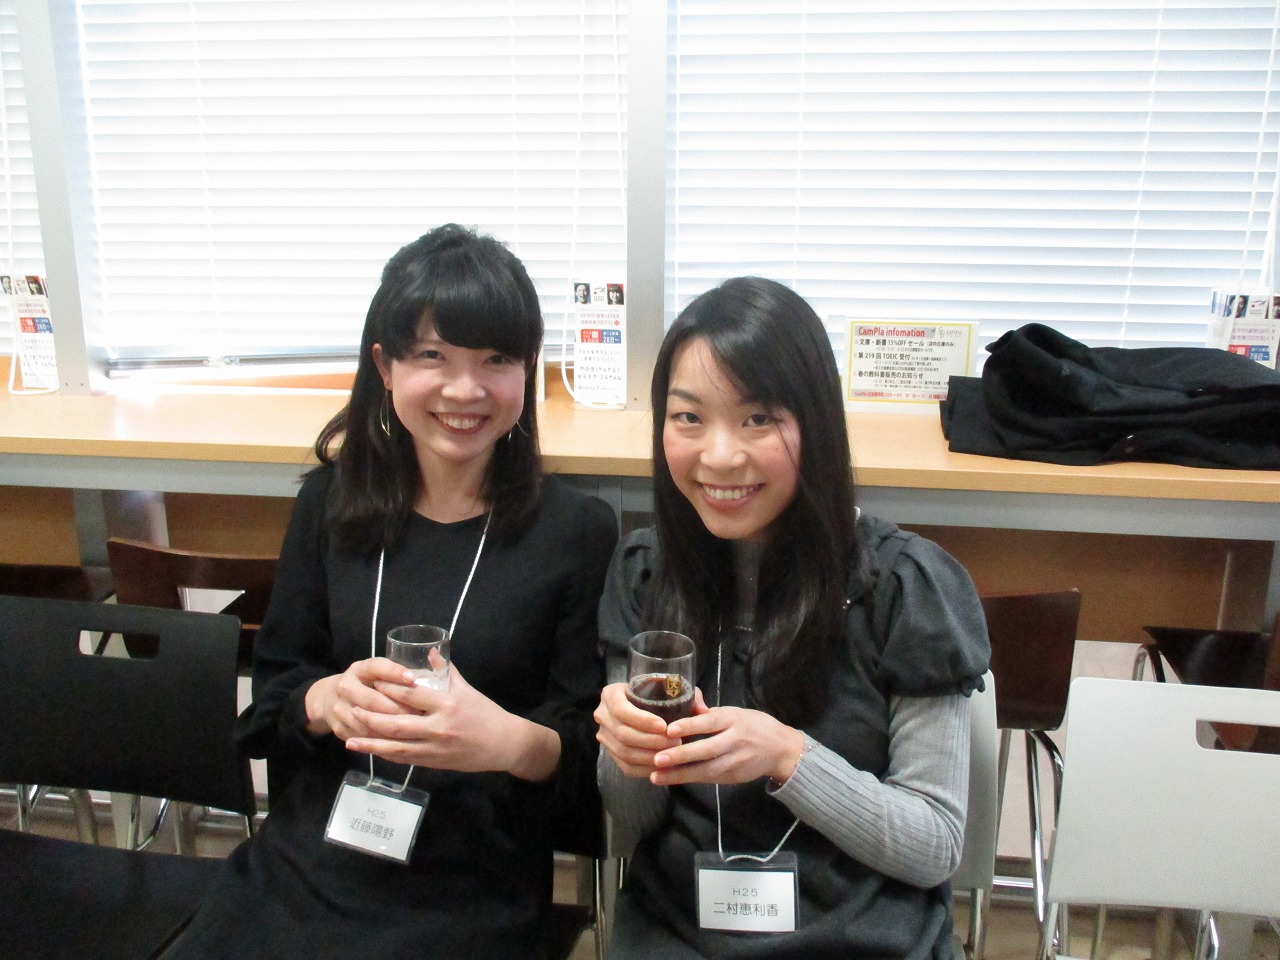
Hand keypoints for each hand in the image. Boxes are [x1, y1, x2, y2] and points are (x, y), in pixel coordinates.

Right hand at [304, 656, 418, 739]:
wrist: (328, 699)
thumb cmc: (366, 683)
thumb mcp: (377, 671)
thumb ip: (399, 671)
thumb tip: (431, 666)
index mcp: (359, 670)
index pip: (376, 667)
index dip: (394, 672)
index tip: (414, 678)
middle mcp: (345, 687)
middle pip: (373, 700)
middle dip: (398, 708)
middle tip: (422, 713)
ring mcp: (339, 710)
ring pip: (368, 723)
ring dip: (391, 728)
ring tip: (415, 730)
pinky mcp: (340, 729)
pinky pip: (364, 738)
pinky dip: (382, 741)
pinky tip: (400, 742)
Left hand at [342, 661, 560, 780]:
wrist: (503, 744)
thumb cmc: (485, 713)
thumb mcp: (466, 689)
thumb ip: (445, 671)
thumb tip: (430, 650)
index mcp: (446, 703)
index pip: (410, 695)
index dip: (388, 688)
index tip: (370, 680)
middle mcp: (438, 726)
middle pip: (396, 722)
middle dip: (370, 715)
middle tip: (349, 707)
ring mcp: (434, 747)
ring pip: (395, 746)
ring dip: (370, 742)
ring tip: (349, 736)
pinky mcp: (433, 762)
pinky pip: (404, 759)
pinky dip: (385, 755)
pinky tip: (370, 751)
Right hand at [593, 681, 683, 778]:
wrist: (639, 704)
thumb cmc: (655, 693)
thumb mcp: (669, 687)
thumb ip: (687, 695)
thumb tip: (704, 711)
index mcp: (611, 694)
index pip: (621, 710)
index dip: (642, 720)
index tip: (664, 727)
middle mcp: (602, 715)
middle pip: (623, 734)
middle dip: (651, 742)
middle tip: (675, 744)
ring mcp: (604, 736)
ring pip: (624, 752)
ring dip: (649, 757)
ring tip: (672, 755)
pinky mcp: (610, 753)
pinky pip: (625, 766)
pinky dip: (645, 769)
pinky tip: (663, 768)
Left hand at [649, 704, 805, 787]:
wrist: (781, 749)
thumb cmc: (752, 725)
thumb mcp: (734, 711)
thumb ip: (708, 711)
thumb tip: (686, 698)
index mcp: (733, 719)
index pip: (710, 722)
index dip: (690, 725)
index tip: (669, 730)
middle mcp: (735, 740)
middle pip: (707, 749)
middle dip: (681, 755)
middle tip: (657, 758)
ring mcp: (735, 761)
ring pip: (707, 769)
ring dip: (680, 774)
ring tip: (657, 776)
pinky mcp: (734, 777)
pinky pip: (709, 779)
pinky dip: (689, 779)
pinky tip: (670, 780)